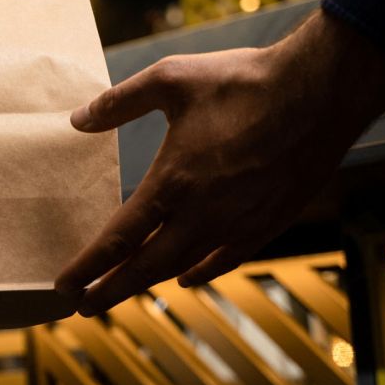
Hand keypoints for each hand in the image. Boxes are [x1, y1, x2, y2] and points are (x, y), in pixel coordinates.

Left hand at [55, 10, 384, 315]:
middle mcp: (204, 213)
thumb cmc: (243, 81)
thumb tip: (77, 119)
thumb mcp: (169, 79)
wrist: (321, 91)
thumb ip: (119, 102)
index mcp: (173, 182)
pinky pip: (228, 257)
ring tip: (123, 291)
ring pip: (185, 265)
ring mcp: (239, 221)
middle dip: (111, 288)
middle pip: (147, 266)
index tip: (64, 285)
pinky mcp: (270, 219)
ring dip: (150, 282)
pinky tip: (187, 277)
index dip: (89, 266)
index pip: (119, 239)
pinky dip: (203, 271)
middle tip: (82, 306)